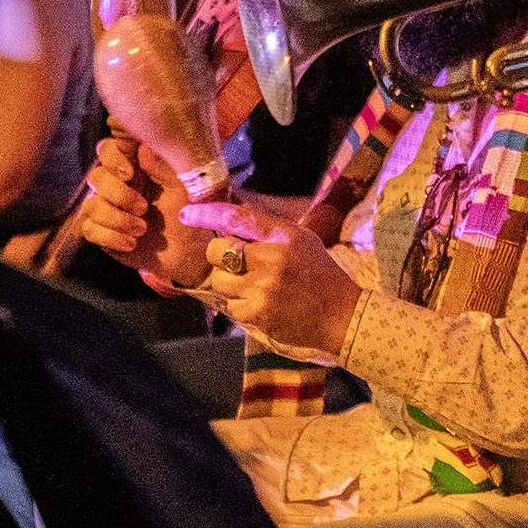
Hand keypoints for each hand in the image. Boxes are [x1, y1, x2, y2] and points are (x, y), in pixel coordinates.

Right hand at [80, 137, 212, 282]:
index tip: (129, 173)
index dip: (113, 158)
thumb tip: (144, 148)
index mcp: (136, 166)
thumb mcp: (182, 188)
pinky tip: (131, 243)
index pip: (109, 149)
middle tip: (143, 208)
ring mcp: (107, 207)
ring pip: (91, 205)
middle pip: (96, 177)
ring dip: (117, 219)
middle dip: (118, 194)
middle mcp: (117, 183)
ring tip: (142, 229)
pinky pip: (88, 228)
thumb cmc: (187, 214)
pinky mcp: (101, 230)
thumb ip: (162, 167)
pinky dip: (110, 237)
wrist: (186, 253)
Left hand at [180, 200, 361, 354]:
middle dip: (220, 256)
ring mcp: (261, 289)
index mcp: (282, 236)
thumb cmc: (320, 273)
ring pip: (219, 281)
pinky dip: (240, 304)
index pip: (237, 218)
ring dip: (230, 282)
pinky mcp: (257, 314)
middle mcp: (270, 259)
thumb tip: (231, 216)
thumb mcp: (300, 239)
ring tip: (254, 286)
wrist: (341, 314)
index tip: (186, 214)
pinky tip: (261, 303)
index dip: (207, 214)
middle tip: (239, 263)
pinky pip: (229, 305)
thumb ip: (266, 228)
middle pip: (217, 252)